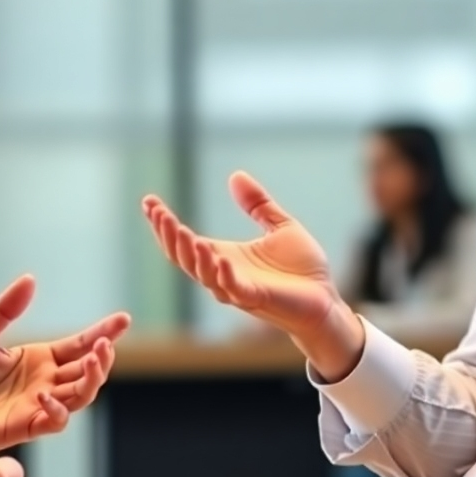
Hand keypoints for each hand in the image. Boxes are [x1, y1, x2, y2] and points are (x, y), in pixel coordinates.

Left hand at [0, 275, 130, 470]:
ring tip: (93, 359)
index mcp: (39, 359)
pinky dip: (58, 409)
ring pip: (82, 394)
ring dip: (93, 379)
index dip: (103, 332)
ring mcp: (39, 405)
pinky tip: (46, 393)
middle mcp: (46, 381)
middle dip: (103, 357)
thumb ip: (5, 310)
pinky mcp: (27, 426)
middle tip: (104, 344)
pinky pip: (55, 420)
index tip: (124, 319)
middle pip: (89, 370)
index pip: (79, 344)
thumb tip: (30, 279)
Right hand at [142, 171, 363, 380]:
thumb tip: (235, 175)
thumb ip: (257, 204)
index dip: (164, 223)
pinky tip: (216, 255)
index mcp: (224, 255)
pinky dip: (222, 273)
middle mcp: (223, 273)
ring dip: (188, 252)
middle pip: (183, 256)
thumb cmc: (302, 270)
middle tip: (157, 213)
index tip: (149, 201)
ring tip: (179, 228)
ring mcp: (237, 287)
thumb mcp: (279, 226)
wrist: (326, 301)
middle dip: (168, 235)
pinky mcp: (256, 298)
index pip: (184, 240)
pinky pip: (232, 288)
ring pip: (201, 273)